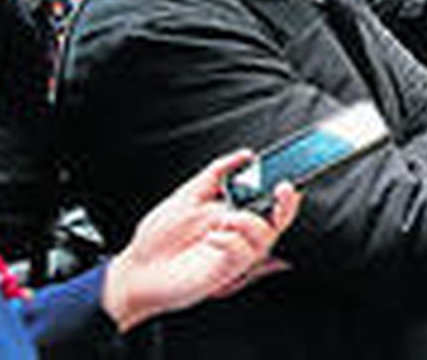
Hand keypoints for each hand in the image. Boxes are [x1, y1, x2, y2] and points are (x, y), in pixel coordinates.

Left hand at [101, 150, 302, 331]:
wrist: (137, 269)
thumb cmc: (158, 236)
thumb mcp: (188, 194)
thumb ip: (217, 172)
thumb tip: (244, 155)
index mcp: (233, 214)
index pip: (269, 202)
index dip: (285, 191)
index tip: (289, 176)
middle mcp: (238, 234)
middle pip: (278, 221)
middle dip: (287, 203)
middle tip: (283, 189)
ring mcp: (234, 253)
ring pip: (264, 236)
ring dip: (248, 222)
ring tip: (223, 220)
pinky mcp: (226, 270)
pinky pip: (242, 254)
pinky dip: (229, 240)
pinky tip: (211, 238)